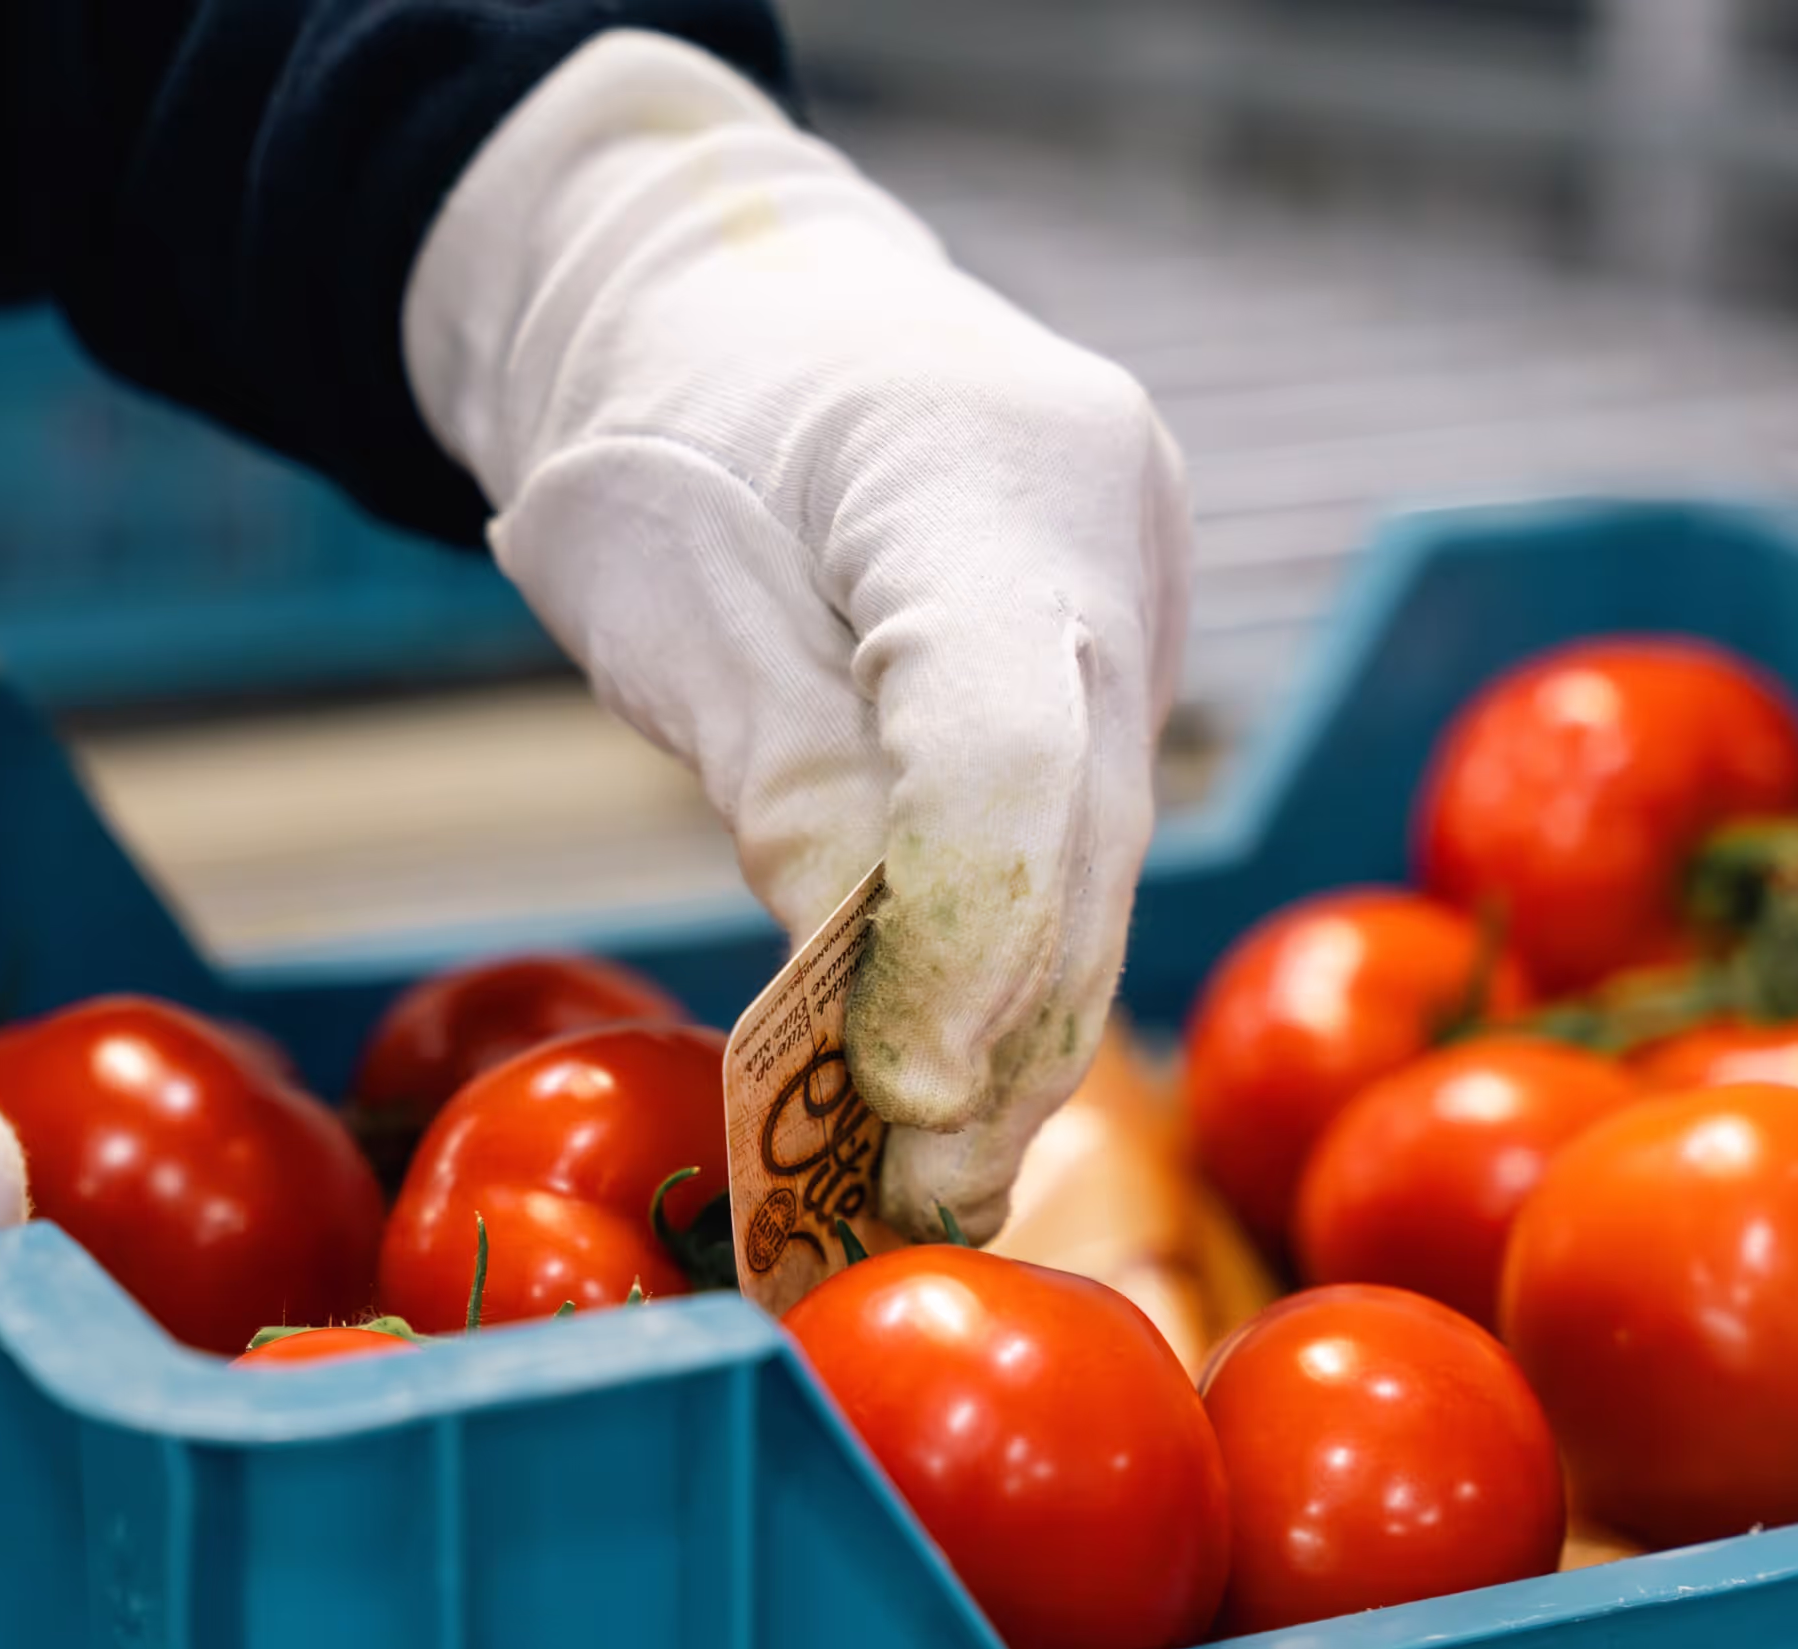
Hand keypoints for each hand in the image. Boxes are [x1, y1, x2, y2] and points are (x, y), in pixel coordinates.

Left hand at [402, 31, 1188, 1241]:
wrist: (738, 301)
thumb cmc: (665, 422)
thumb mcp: (661, 584)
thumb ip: (778, 771)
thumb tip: (858, 983)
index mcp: (981, 471)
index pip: (1006, 743)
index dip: (964, 933)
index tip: (899, 1089)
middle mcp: (1106, 531)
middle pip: (1080, 822)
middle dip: (1000, 1023)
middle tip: (919, 1197)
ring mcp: (1136, 588)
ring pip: (1099, 846)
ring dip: (1021, 1021)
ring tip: (941, 1185)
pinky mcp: (1117, 651)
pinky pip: (1079, 822)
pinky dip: (1017, 949)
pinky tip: (966, 1076)